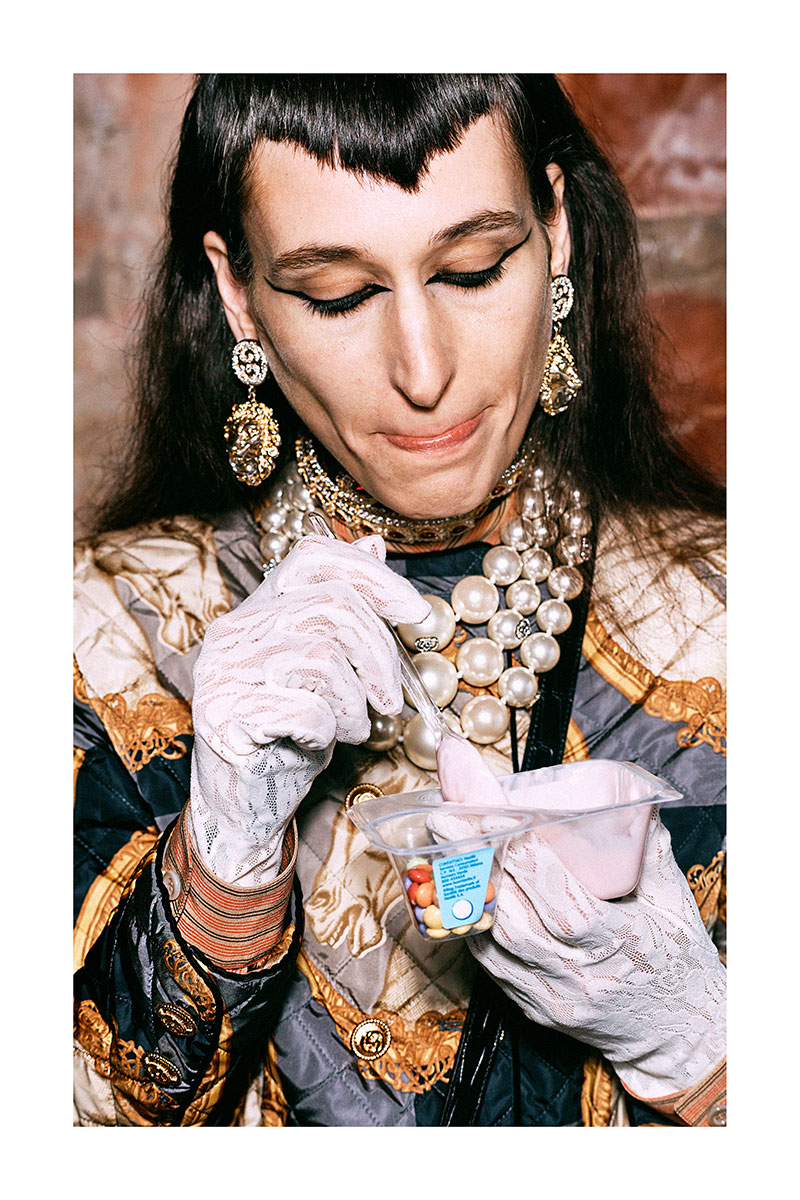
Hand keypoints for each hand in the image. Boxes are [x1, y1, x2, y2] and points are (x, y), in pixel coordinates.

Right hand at [188, 533, 428, 883]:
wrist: (246, 803)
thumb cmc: (291, 733)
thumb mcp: (327, 667)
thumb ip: (342, 611)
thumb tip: (374, 546)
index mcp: (257, 610)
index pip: (313, 557)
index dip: (373, 577)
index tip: (416, 614)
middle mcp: (233, 631)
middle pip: (330, 606)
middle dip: (379, 653)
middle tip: (390, 697)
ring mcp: (222, 672)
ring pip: (322, 658)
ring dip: (355, 701)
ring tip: (354, 726)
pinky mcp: (223, 716)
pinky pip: (306, 709)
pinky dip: (330, 729)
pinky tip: (322, 742)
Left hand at [468, 809, 725, 1098]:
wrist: (678, 1037)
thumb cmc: (679, 963)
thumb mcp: (675, 903)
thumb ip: (651, 847)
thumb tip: (635, 794)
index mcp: (621, 946)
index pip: (563, 905)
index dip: (525, 859)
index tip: (494, 813)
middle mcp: (578, 977)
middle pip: (510, 919)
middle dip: (472, 862)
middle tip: (443, 815)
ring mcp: (549, 996)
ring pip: (490, 940)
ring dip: (460, 888)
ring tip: (439, 840)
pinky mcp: (531, 1006)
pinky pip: (488, 962)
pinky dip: (469, 919)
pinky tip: (455, 886)